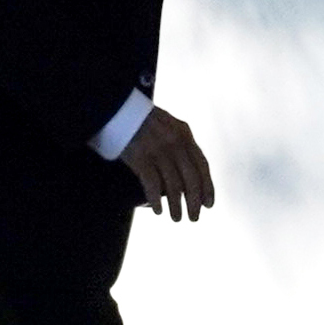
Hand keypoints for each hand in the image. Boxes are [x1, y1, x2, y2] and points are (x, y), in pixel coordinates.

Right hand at [119, 105, 215, 220]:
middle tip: (194, 217)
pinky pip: (153, 184)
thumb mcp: (167, 123)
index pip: (202, 165)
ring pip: (174, 185)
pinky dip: (156, 200)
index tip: (209, 204)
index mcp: (184, 133)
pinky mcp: (140, 157)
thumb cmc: (139, 118)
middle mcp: (175, 142)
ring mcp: (158, 150)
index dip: (208, 187)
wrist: (115, 106)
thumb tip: (187, 171)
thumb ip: (180, 142)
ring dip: (177, 206)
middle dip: (194, 202)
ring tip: (176, 218)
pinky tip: (157, 210)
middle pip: (191, 179)